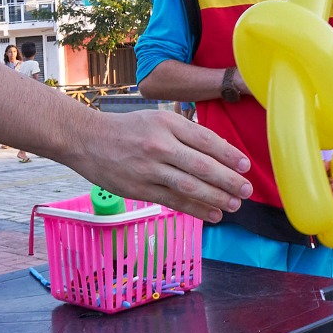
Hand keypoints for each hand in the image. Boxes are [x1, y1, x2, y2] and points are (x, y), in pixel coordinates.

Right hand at [68, 110, 251, 221]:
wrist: (87, 139)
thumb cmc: (128, 129)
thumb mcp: (158, 119)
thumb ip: (187, 133)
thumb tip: (220, 152)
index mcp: (167, 123)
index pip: (206, 140)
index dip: (229, 155)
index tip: (245, 167)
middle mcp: (159, 145)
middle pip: (201, 166)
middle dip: (228, 181)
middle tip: (246, 190)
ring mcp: (148, 169)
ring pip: (189, 187)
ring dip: (215, 198)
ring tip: (234, 205)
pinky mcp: (139, 189)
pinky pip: (173, 201)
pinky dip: (195, 209)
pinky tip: (212, 214)